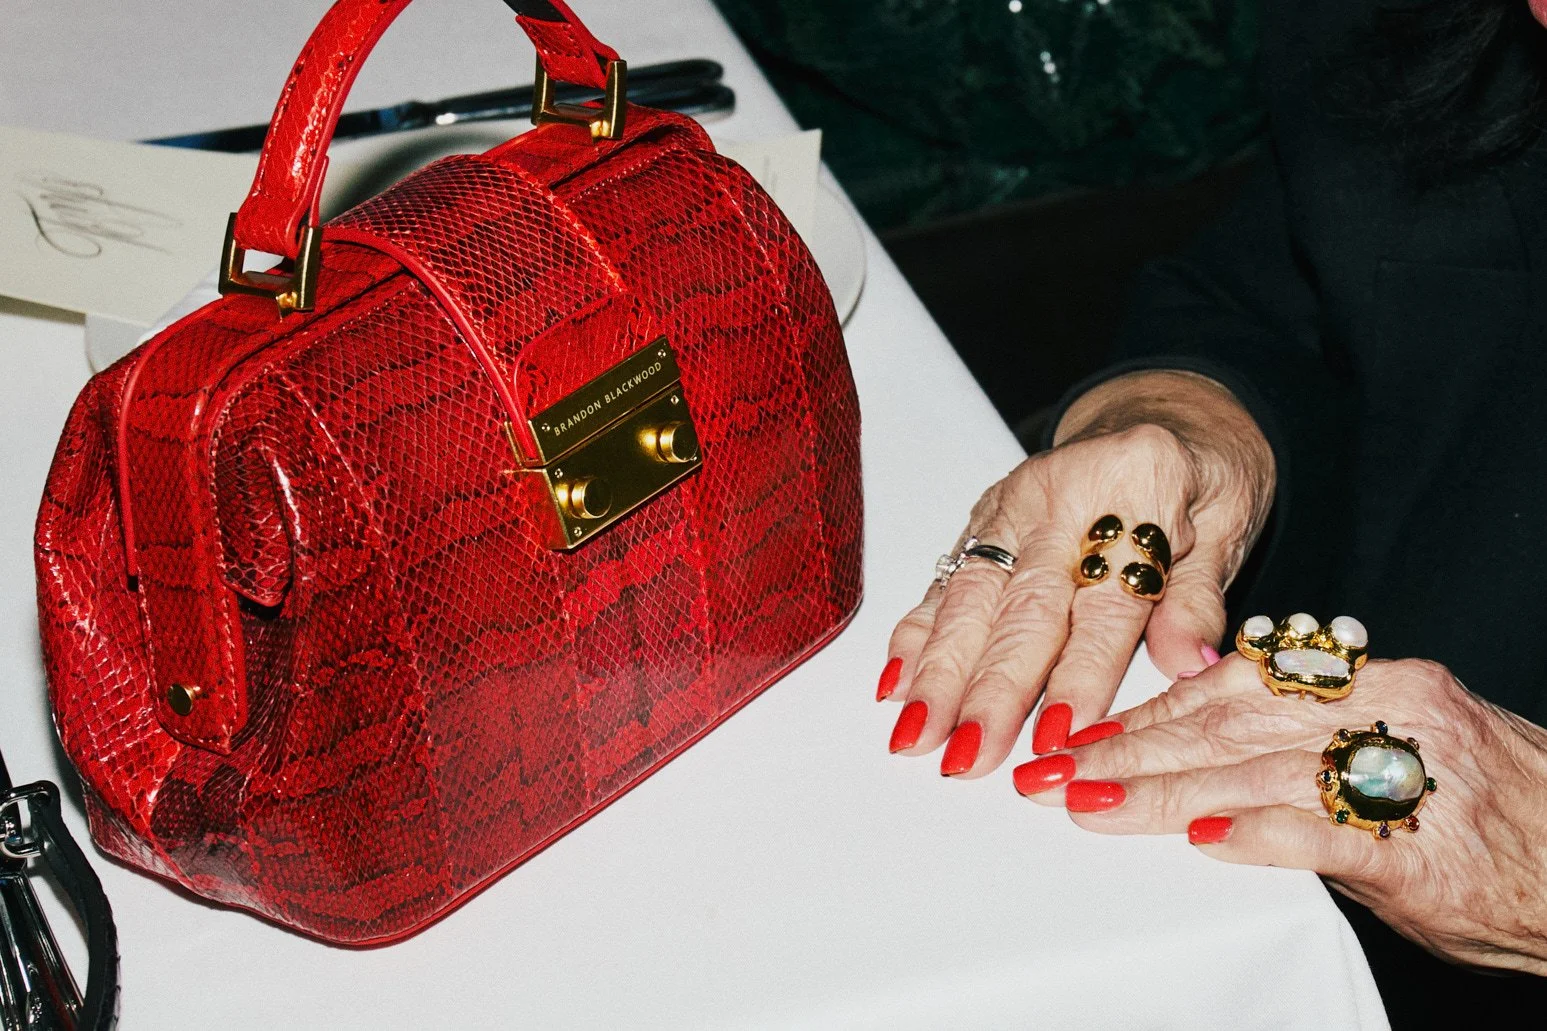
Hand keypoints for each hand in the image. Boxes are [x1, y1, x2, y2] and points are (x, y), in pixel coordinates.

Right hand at [880, 370, 1274, 777]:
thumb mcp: (1230, 525)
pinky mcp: (983, 519)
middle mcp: (1063, 493)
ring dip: (940, 672)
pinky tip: (896, 683)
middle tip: (967, 755)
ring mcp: (1014, 505)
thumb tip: (1190, 662)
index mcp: (1138, 487)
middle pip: (1023, 605)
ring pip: (971, 597)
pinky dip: (917, 635)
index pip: (1107, 600)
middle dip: (989, 689)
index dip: (1082, 673)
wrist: (1164, 415)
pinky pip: (946, 581)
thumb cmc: (1201, 478)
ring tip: (918, 733)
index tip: (1061, 736)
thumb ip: (1201, 596)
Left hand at [1020, 653, 1546, 974]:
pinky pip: (1321, 834)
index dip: (1151, 708)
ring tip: (1089, 805)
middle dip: (1129, 749)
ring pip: (1254, 772)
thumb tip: (1213, 742)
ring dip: (1160, 792)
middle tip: (1056, 770)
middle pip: (1228, 724)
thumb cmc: (1496, 811)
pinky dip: (1254, 834)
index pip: (1238, 685)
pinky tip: (1197, 840)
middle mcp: (1389, 713)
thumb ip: (1315, 734)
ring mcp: (1405, 777)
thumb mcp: (1407, 744)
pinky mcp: (1419, 851)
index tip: (1085, 729)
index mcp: (1380, 680)